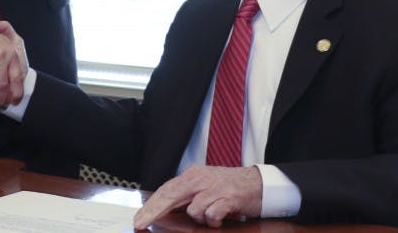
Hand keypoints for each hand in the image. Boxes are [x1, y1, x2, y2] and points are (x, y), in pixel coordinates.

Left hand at [133, 165, 261, 229]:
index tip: (139, 219)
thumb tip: (166, 210)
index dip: (151, 206)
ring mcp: (214, 187)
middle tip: (140, 223)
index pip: (166, 190)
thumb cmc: (229, 187)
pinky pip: (212, 215)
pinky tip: (223, 216)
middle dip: (153, 212)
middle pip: (170, 196)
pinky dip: (215, 220)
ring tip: (214, 214)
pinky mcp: (227, 197)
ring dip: (202, 218)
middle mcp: (201, 179)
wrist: (258, 183)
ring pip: (193, 210)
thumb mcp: (205, 186)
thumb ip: (187, 196)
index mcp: (193, 175)